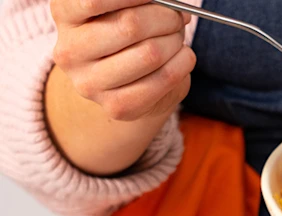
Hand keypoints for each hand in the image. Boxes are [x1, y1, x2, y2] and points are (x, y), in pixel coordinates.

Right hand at [50, 0, 195, 121]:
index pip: (95, 0)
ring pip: (150, 54)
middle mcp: (70, 50)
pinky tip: (183, 56)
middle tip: (178, 17)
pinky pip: (163, 79)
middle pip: (131, 25)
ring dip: (175, 41)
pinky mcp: (116, 106)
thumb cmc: (122, 34)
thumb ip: (138, 2)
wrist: (120, 83)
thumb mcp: (120, 9)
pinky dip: (183, 63)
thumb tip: (171, 3)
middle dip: (166, 17)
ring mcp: (90, 83)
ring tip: (177, 38)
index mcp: (65, 14)